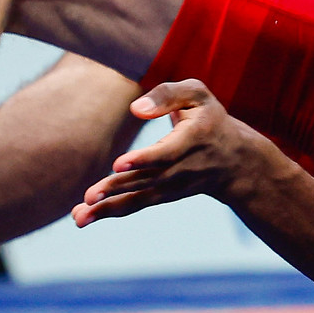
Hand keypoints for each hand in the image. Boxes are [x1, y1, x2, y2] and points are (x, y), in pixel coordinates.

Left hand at [72, 80, 291, 225]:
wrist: (235, 161)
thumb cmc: (209, 118)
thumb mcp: (197, 95)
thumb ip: (167, 95)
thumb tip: (136, 109)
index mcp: (194, 139)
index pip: (168, 153)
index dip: (145, 159)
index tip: (119, 163)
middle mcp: (183, 168)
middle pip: (147, 180)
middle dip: (117, 188)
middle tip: (89, 196)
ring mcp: (173, 186)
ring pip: (139, 198)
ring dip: (108, 208)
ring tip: (79, 217)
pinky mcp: (163, 195)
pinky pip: (136, 204)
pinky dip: (111, 211)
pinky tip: (83, 217)